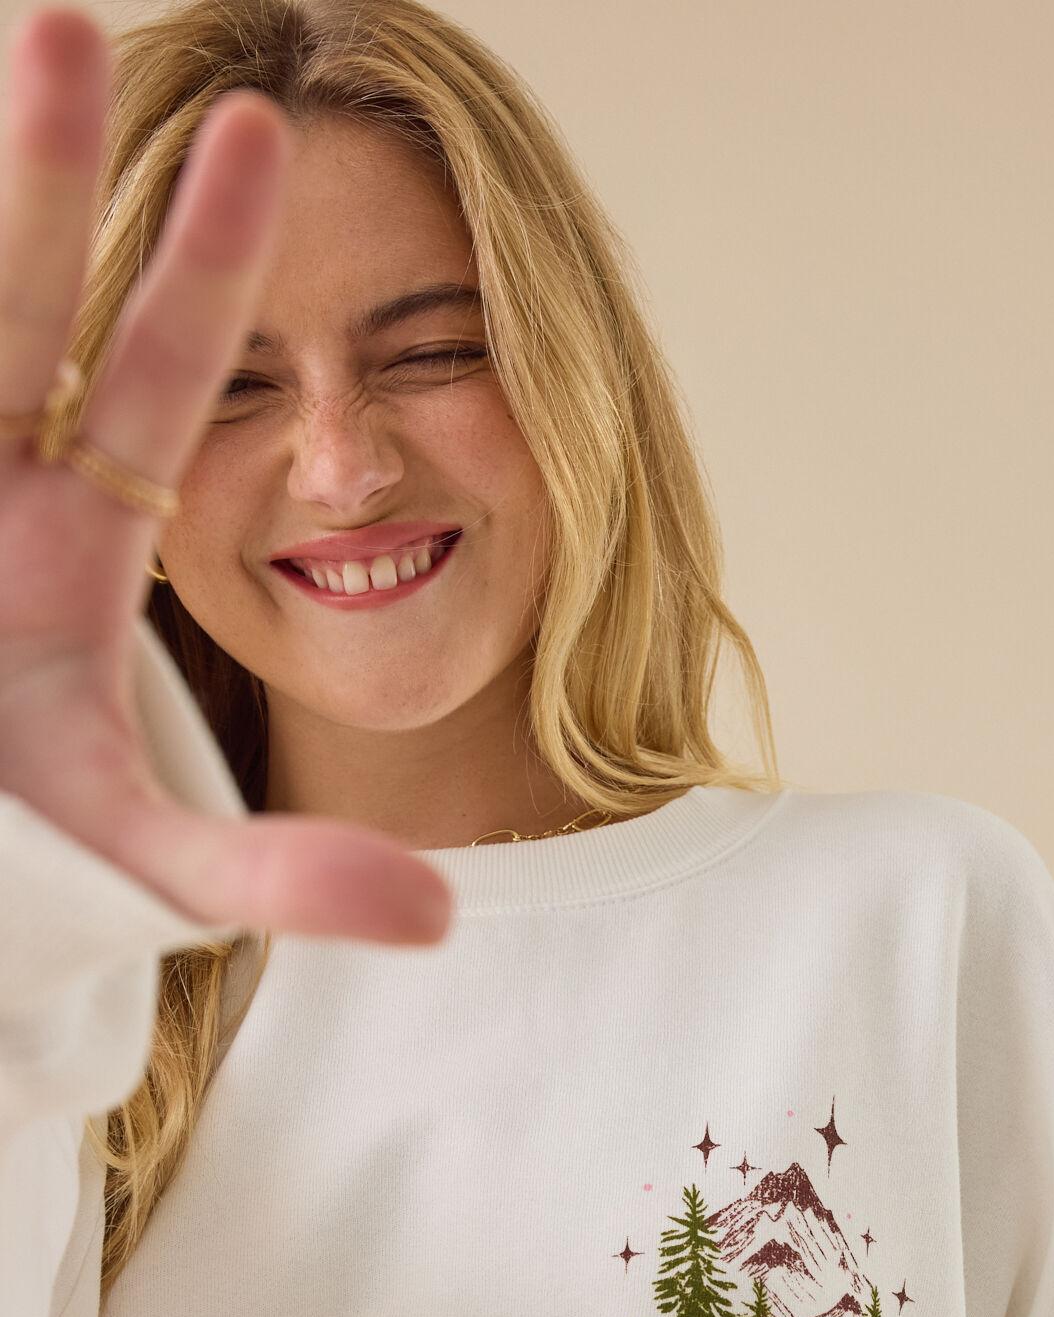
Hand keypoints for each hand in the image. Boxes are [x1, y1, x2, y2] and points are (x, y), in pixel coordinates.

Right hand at [0, 6, 452, 946]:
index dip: (203, 260)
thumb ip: (281, 880)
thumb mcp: (152, 868)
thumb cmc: (27, 868)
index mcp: (77, 539)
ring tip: (11, 38)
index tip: (271, 129)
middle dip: (40, 175)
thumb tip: (441, 919)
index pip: (150, 373)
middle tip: (70, 19)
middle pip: (13, 305)